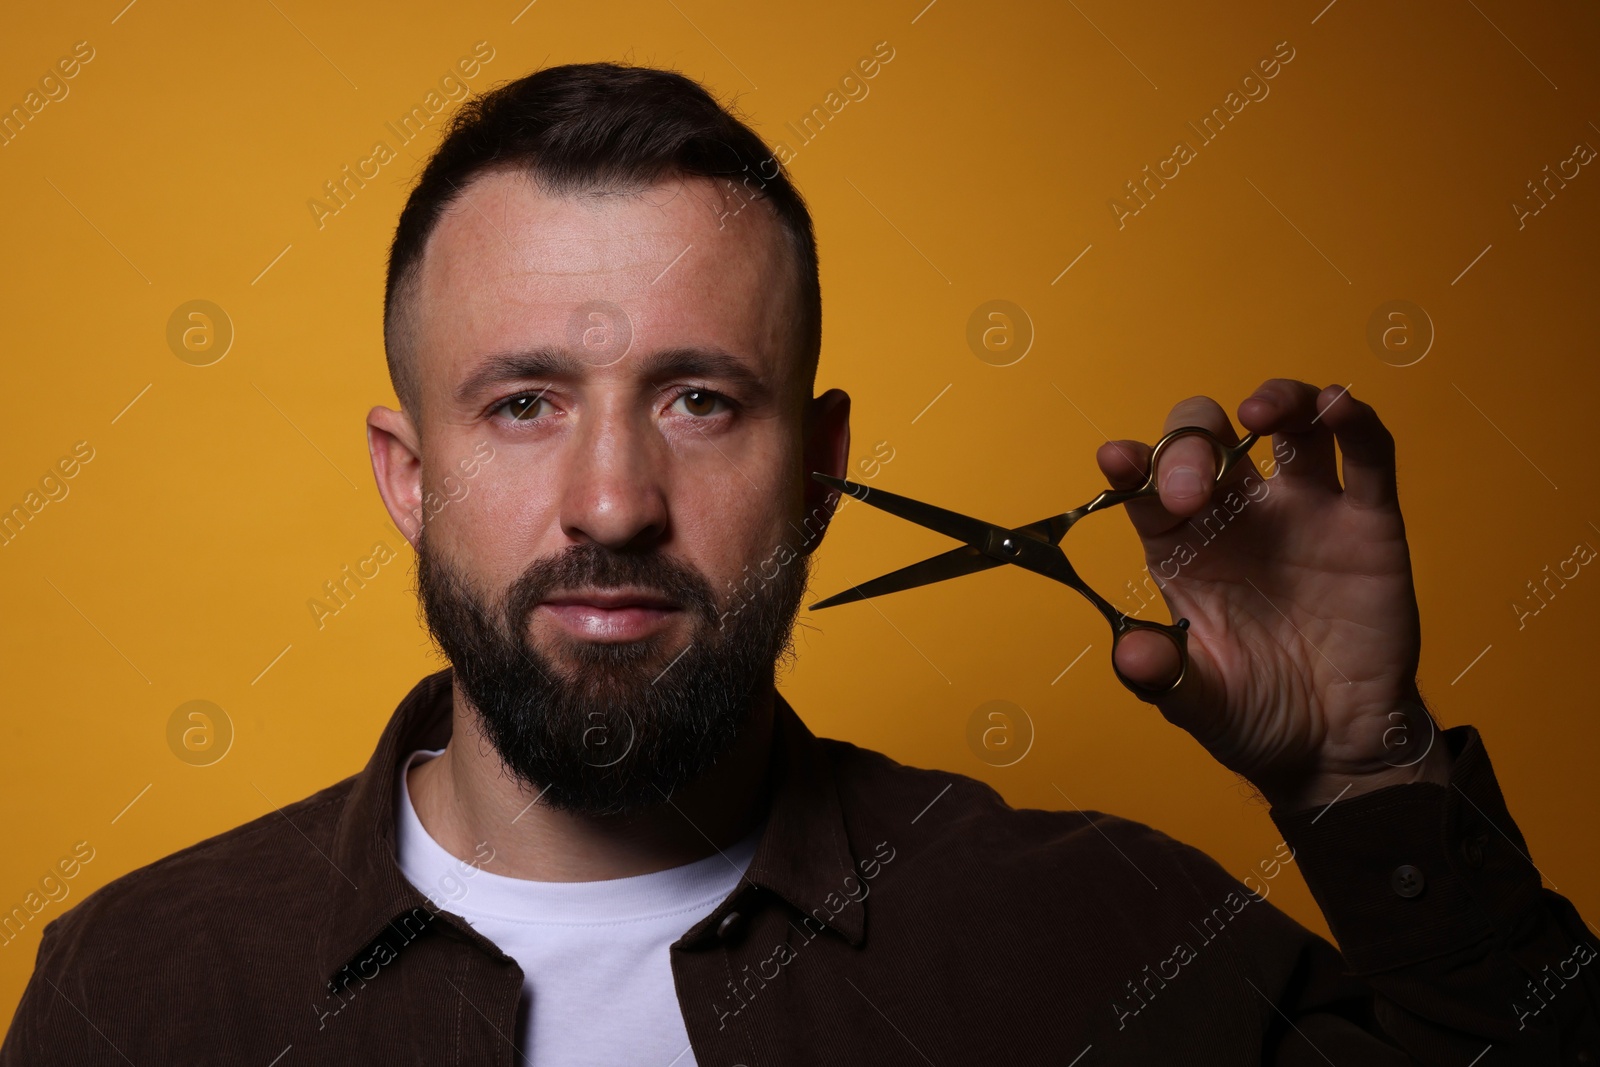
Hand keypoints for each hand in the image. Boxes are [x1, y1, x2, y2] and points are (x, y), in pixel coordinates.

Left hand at [1097, 380, 1450, 811]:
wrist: (1336, 748)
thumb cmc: (1255, 713)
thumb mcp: (1196, 703)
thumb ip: (1163, 677)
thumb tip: (1132, 655)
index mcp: (1181, 545)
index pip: (1147, 485)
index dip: (1133, 465)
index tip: (1117, 461)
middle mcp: (1237, 515)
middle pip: (1209, 439)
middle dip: (1191, 444)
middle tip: (1192, 490)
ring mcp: (1303, 512)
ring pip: (1291, 426)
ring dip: (1278, 399)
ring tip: (1263, 412)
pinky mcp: (1366, 523)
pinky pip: (1366, 455)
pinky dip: (1354, 421)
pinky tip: (1339, 408)